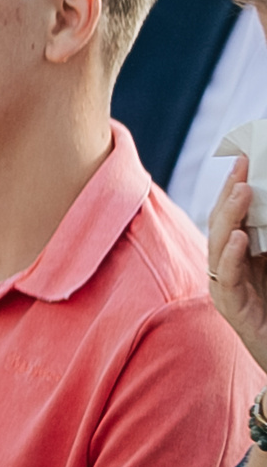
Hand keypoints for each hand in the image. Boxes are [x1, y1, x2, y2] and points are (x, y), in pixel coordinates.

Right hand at [210, 157, 266, 371]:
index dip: (237, 185)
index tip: (247, 156)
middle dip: (230, 193)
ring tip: (242, 191)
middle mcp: (231, 270)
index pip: (235, 214)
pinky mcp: (234, 311)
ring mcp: (229, 290)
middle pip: (222, 224)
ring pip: (219, 246)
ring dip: (229, 216)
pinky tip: (239, 239)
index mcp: (245, 256)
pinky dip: (231, 257)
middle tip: (244, 165)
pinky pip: (227, 279)